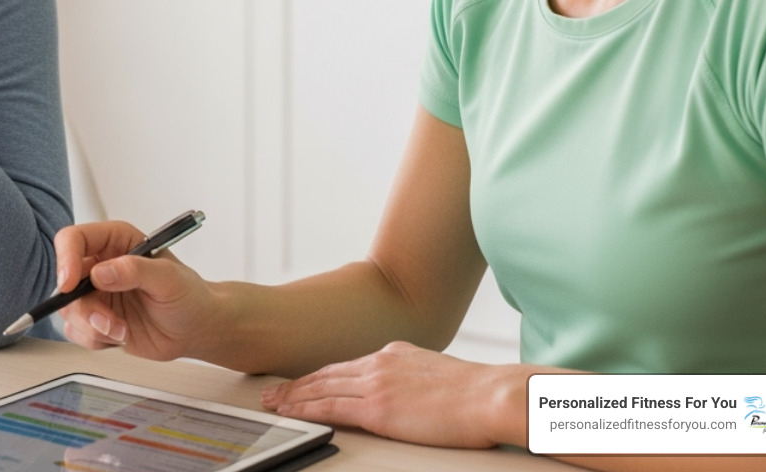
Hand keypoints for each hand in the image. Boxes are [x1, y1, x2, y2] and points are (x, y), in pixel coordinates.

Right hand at [54, 221, 222, 360]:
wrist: (196, 328)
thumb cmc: (189, 295)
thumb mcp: (168, 278)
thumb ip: (135, 270)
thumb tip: (101, 273)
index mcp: (115, 242)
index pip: (74, 239)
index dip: (66, 259)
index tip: (69, 284)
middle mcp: (101, 265)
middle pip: (65, 280)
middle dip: (83, 307)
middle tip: (108, 321)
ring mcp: (97, 295)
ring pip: (69, 310)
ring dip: (92, 326)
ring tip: (122, 330)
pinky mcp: (97, 320)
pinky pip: (77, 331)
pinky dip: (95, 339)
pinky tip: (121, 336)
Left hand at [261, 341, 520, 448]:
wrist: (492, 395)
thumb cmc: (479, 393)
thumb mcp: (439, 374)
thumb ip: (415, 378)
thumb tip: (408, 393)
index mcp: (396, 353)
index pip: (348, 366)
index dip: (321, 375)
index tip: (303, 381)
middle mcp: (380, 363)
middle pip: (327, 373)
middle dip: (298, 384)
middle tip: (273, 392)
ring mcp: (377, 383)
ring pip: (322, 387)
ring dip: (294, 396)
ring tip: (273, 403)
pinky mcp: (378, 408)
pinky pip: (331, 406)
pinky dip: (306, 408)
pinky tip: (291, 412)